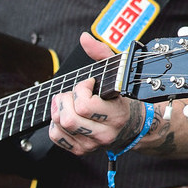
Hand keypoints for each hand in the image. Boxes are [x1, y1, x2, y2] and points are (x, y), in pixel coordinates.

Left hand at [47, 33, 146, 155]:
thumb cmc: (122, 97)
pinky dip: (55, 123)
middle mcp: (105, 133)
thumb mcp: (117, 73)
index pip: (86, 105)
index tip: (88, 83)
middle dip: (66, 100)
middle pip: (69, 118)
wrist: (132, 127)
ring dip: (58, 109)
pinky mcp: (81, 150)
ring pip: (61, 126)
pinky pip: (56, 137)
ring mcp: (92, 144)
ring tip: (67, 101)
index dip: (81, 89)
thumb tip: (85, 38)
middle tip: (73, 92)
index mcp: (116, 114)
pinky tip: (66, 114)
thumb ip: (101, 53)